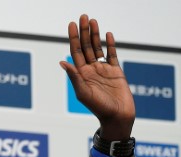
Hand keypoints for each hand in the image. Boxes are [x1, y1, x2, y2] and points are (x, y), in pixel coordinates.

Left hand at [60, 14, 134, 140]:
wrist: (117, 117)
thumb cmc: (98, 108)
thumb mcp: (83, 93)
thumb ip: (74, 77)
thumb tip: (62, 62)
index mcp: (80, 74)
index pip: (75, 52)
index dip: (73, 38)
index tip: (72, 24)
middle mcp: (90, 70)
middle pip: (85, 46)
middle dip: (84, 31)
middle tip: (83, 16)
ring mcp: (103, 70)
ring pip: (97, 48)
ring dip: (95, 34)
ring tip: (93, 21)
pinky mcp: (116, 72)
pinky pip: (112, 55)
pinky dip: (110, 45)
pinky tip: (108, 35)